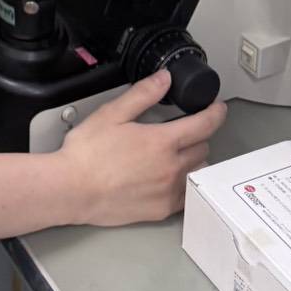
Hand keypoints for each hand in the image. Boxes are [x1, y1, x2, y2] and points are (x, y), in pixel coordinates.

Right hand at [58, 69, 227, 226]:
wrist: (73, 189)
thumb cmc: (87, 153)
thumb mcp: (112, 113)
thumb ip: (143, 94)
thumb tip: (164, 79)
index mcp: (162, 141)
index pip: (204, 125)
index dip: (215, 113)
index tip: (218, 108)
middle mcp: (172, 168)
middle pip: (203, 148)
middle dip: (199, 136)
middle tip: (187, 130)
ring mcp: (169, 192)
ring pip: (198, 173)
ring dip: (195, 161)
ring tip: (179, 155)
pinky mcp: (161, 211)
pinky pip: (187, 196)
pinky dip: (186, 185)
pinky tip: (171, 180)